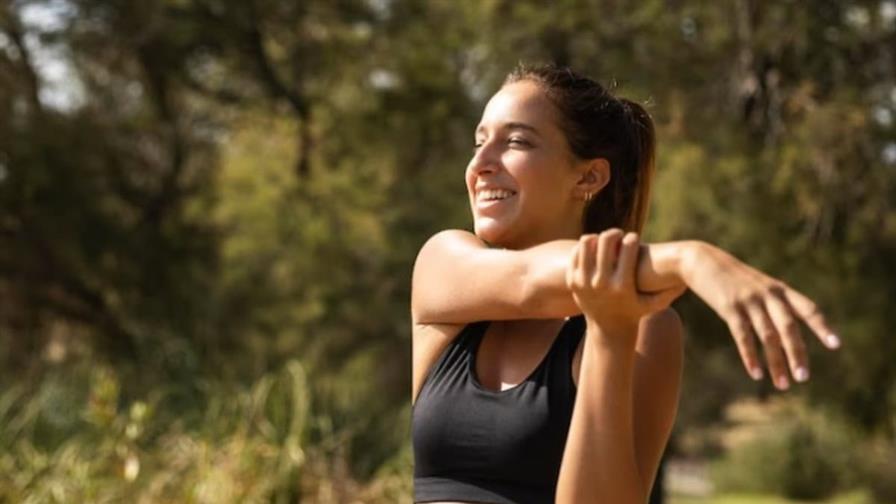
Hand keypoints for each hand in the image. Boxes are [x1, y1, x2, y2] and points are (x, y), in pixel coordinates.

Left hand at [566, 229, 686, 342]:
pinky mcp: (573, 281)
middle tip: (619, 235)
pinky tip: (595, 251)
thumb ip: (670, 291)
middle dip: (614, 233)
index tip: (633, 239)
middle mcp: (601, 283)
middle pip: (605, 240)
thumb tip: (687, 278)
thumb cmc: (636, 311)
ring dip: (597, 238)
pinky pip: (576, 253)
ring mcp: (584, 282)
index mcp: (622, 286)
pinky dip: (585, 248)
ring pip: (587, 242)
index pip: (627, 247)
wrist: (607, 329)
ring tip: (605, 242)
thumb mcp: (654, 304)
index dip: (632, 238)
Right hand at [681, 241, 839, 389]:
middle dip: (797, 353)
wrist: (702, 260)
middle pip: (789, 327)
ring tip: (783, 384)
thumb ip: (775, 304)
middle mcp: (768, 295)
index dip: (822, 327)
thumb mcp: (759, 286)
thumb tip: (788, 333)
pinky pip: (743, 336)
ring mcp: (749, 301)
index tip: (836, 345)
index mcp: (780, 290)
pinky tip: (756, 373)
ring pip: (768, 336)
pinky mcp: (729, 308)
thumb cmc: (733, 278)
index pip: (808, 309)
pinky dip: (750, 356)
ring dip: (776, 362)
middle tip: (803, 378)